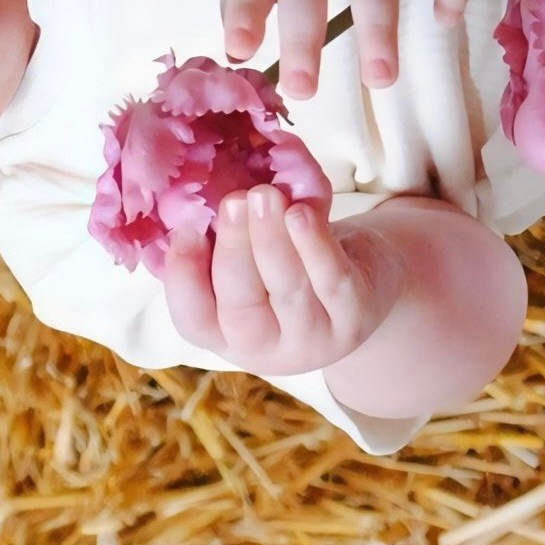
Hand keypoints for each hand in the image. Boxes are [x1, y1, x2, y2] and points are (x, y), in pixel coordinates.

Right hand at [162, 186, 402, 378]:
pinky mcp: (355, 317)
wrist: (360, 281)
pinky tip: (300, 213)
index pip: (193, 321)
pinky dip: (314, 245)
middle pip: (240, 305)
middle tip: (233, 200)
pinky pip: (332, 280)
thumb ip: (220, 244)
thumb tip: (191, 205)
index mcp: (226, 336)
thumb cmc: (288, 265)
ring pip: (288, 290)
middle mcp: (266, 349)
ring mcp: (313, 340)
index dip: (184, 280)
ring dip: (273, 239)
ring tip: (263, 195)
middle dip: (235, 249)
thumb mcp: (249, 264)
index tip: (186, 231)